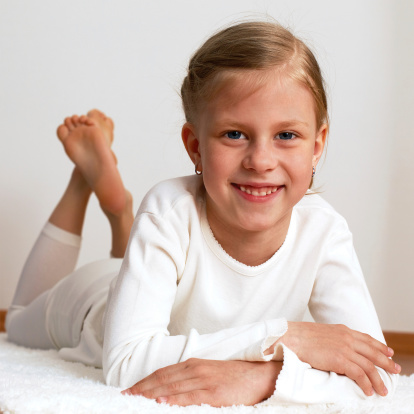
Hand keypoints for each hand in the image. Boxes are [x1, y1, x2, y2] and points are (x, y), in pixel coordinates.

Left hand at [122, 358, 281, 406]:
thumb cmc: (234, 376)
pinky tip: (160, 402)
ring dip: (151, 394)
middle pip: (162, 379)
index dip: (145, 381)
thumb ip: (191, 377)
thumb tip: (170, 389)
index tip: (130, 389)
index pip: (162, 373)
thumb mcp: (209, 372)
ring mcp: (204, 381)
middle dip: (142, 388)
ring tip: (134, 399)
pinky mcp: (214, 393)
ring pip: (171, 387)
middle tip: (125, 395)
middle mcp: (195, 369)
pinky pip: (189, 397)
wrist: (259, 375)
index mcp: (193, 364)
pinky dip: (173, 400)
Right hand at [268, 322, 399, 396]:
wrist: (290, 337)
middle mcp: (346, 337)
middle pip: (373, 352)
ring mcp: (344, 348)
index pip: (366, 339)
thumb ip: (334, 338)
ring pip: (369, 365)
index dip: (379, 346)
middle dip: (386, 362)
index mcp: (342, 330)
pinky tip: (369, 391)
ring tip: (384, 390)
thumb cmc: (300, 336)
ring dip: (378, 379)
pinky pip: (359, 374)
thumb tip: (338, 347)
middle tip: (396, 370)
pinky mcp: (339, 359)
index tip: (388, 352)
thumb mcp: (322, 333)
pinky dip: (366, 384)